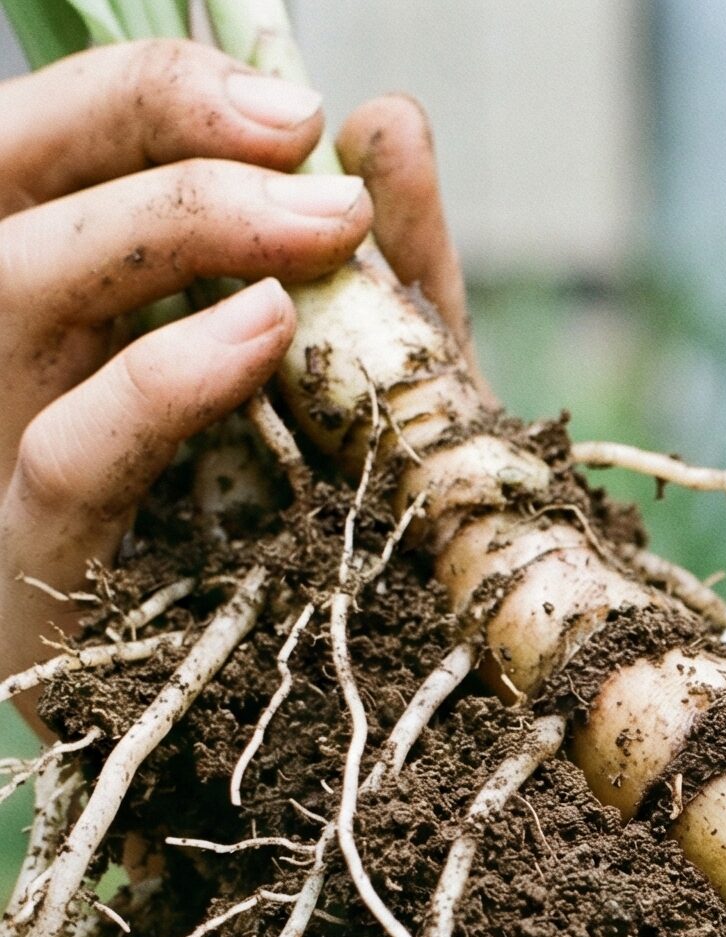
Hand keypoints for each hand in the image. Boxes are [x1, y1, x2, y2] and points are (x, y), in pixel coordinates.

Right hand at [0, 39, 468, 691]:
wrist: (297, 754)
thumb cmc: (327, 550)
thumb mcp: (375, 399)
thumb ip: (384, 276)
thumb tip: (390, 119)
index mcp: (65, 302)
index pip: (50, 144)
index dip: (149, 96)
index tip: (292, 108)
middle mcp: (4, 359)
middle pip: (7, 180)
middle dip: (153, 136)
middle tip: (301, 150)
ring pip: (10, 287)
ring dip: (159, 231)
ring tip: (304, 230)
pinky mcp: (29, 571)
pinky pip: (63, 456)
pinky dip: (156, 384)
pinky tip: (257, 336)